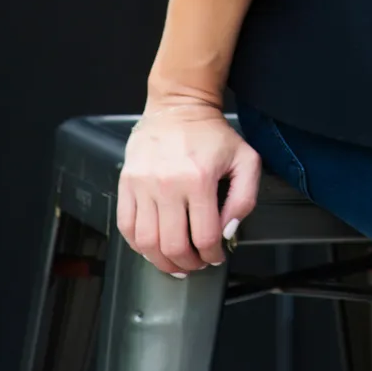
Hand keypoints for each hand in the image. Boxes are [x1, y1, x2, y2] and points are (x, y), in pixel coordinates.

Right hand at [116, 95, 261, 275]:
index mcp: (199, 179)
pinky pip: (126, 226)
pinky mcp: (127, 182)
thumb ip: (244, 198)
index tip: (216, 256)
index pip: (205, 236)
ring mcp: (143, 184)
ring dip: (162, 261)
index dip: (213, 255)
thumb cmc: (212, 134)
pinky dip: (138, 245)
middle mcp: (168, 184)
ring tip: (174, 262)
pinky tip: (152, 246)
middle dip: (188, 264)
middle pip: (174, 245)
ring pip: (147, 242)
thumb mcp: (245, 159)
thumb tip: (227, 231)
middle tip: (196, 264)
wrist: (179, 106)